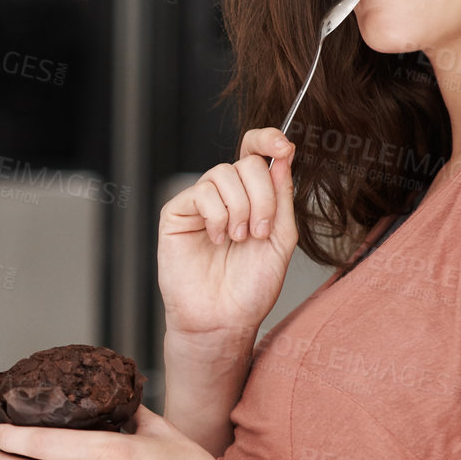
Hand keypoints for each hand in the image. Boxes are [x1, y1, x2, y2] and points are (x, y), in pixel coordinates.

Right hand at [159, 127, 298, 339]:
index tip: (283, 147)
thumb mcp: (281, 239)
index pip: (256, 153)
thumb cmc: (250, 288)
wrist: (223, 319)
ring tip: (238, 239)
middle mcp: (226, 196)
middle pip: (246, 163)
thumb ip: (282, 197)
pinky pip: (201, 192)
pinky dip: (217, 216)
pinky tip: (217, 239)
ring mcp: (200, 203)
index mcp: (253, 198)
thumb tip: (282, 156)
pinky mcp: (177, 213)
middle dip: (262, 196)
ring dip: (240, 208)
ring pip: (223, 174)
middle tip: (259, 230)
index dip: (268, 140)